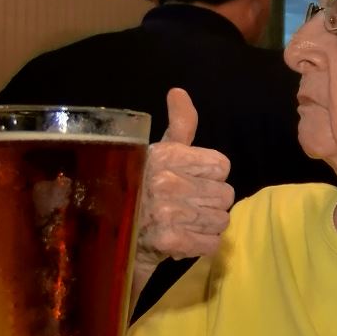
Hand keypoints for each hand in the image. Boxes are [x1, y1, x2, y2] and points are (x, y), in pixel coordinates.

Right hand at [136, 88, 233, 269]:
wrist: (110, 234)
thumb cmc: (141, 187)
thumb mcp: (158, 151)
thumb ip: (179, 124)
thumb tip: (179, 92)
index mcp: (167, 156)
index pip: (221, 166)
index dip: (210, 176)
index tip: (193, 181)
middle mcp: (168, 182)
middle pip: (225, 194)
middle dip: (210, 203)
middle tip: (187, 206)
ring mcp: (169, 213)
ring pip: (221, 219)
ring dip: (206, 225)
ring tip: (184, 223)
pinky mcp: (171, 242)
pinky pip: (212, 243)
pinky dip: (202, 244)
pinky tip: (183, 238)